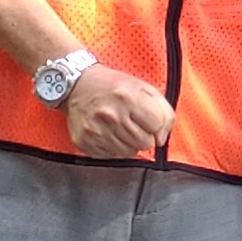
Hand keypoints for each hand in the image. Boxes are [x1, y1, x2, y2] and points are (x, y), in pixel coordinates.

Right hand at [62, 59, 176, 160]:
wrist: (77, 85)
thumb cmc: (114, 87)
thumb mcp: (145, 89)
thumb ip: (164, 113)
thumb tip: (161, 140)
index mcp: (129, 98)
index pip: (157, 125)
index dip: (156, 124)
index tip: (147, 118)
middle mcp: (112, 115)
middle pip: (145, 143)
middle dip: (144, 135)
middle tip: (133, 124)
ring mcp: (96, 130)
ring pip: (129, 152)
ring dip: (129, 143)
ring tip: (120, 128)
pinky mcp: (85, 142)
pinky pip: (111, 155)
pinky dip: (113, 147)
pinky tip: (108, 132)